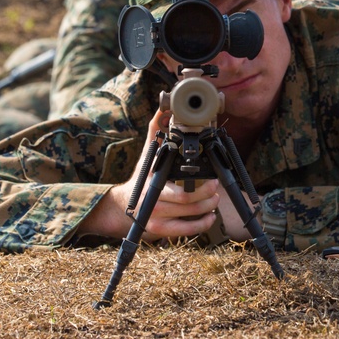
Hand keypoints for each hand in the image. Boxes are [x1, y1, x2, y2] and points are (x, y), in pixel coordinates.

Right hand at [84, 109, 220, 239]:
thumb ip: (156, 131)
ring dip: (207, 208)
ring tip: (215, 199)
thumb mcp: (147, 154)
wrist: (123, 206)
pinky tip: (210, 217)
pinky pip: (186, 230)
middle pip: (187, 203)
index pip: (180, 188)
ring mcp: (156, 217)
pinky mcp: (160, 229)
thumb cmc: (141, 178)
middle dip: (207, 196)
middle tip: (216, 188)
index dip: (201, 186)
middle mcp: (154, 201)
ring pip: (189, 216)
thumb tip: (163, 108)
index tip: (214, 179)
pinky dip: (202, 224)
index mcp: (154, 182)